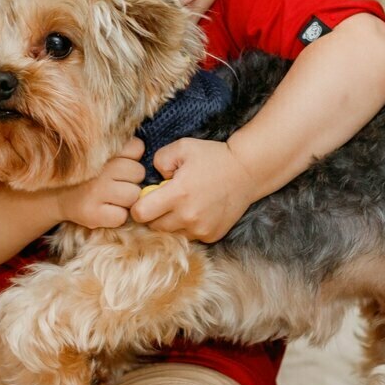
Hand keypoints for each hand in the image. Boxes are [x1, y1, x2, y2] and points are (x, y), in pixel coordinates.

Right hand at [54, 138, 145, 228]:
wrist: (55, 197)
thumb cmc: (87, 175)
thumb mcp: (101, 155)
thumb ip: (124, 150)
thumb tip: (145, 156)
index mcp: (100, 150)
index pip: (136, 148)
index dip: (132, 158)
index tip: (120, 164)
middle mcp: (98, 169)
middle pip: (138, 172)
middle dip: (132, 179)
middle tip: (116, 184)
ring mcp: (94, 192)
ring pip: (133, 195)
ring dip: (127, 199)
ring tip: (112, 198)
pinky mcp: (92, 214)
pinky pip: (122, 216)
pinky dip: (117, 216)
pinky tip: (105, 211)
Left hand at [130, 138, 255, 241]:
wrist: (247, 172)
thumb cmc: (213, 156)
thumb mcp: (182, 147)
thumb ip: (159, 160)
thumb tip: (152, 180)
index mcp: (177, 194)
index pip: (140, 214)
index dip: (138, 205)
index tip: (146, 196)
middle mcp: (188, 216)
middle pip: (153, 227)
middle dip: (154, 214)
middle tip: (165, 199)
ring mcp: (201, 229)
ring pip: (171, 233)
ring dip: (171, 222)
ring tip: (182, 204)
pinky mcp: (211, 236)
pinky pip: (189, 236)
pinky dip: (188, 227)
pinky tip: (197, 210)